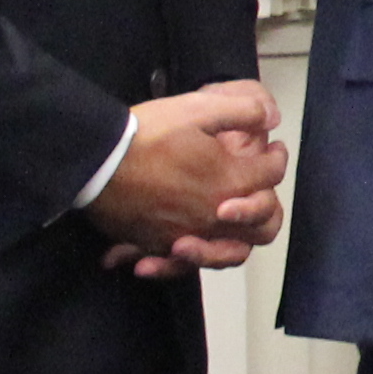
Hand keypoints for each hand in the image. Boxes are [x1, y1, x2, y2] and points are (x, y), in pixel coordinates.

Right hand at [91, 80, 284, 276]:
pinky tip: (173, 251)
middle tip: (254, 189)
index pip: (272, 174)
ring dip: (233, 240)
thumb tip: (271, 118)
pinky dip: (178, 262)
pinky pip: (177, 265)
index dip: (277, 157)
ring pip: (226, 254)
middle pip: (264, 225)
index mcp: (231, 180)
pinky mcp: (156, 244)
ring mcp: (185, 234)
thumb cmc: (147, 133)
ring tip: (222, 223)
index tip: (272, 149)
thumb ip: (243, 111)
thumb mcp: (199, 108)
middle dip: (265, 206)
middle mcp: (214, 215)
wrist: (95, 159)